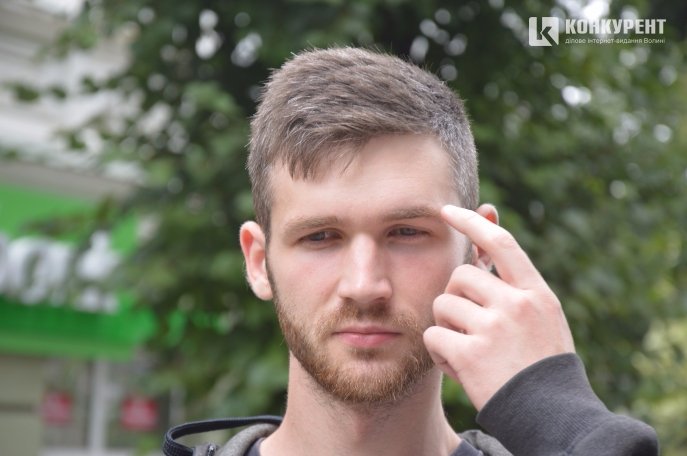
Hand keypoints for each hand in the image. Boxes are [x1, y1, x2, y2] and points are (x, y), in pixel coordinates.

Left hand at [423, 204, 574, 410]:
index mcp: (536, 294)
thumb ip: (513, 281)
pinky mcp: (471, 354)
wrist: (552, 416)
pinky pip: (433, 336)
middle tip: (469, 325)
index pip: (501, 244)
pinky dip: (439, 353)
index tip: (448, 211)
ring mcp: (494, 328)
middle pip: (460, 275)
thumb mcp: (540, 317)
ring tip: (470, 349)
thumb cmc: (541, 363)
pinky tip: (461, 368)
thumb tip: (488, 233)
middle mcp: (516, 304)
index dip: (473, 222)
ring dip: (447, 326)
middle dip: (455, 296)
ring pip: (443, 304)